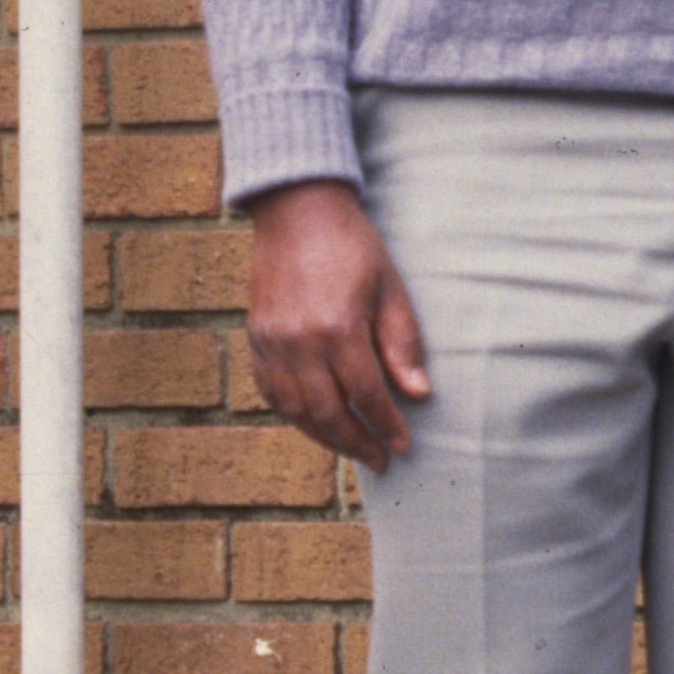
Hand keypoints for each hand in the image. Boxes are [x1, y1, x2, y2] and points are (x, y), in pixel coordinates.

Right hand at [246, 179, 430, 468]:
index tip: (402, 446)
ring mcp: (271, 342)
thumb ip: (401, 344)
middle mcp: (298, 342)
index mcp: (338, 329)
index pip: (367, 394)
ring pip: (295, 410)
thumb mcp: (390, 289)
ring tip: (352, 448)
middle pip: (328, 413)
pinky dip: (293, 415)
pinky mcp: (254, 338)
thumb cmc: (353, 247)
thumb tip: (418, 394)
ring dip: (324, 437)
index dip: (386, 425)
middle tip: (380, 460)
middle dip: (357, 442)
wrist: (297, 212)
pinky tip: (314, 423)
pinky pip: (270, 392)